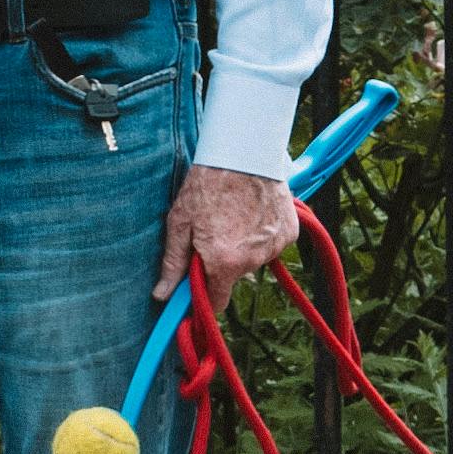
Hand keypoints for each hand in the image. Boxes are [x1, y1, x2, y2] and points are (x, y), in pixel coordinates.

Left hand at [160, 162, 297, 323]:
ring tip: (234, 215)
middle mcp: (253, 261)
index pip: (217, 301)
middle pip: (234, 275)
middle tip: (215, 231)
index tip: (199, 284)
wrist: (244, 152)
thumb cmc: (207, 185)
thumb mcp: (180, 223)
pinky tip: (253, 211)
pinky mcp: (290, 232)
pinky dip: (262, 233)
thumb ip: (173, 263)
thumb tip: (162, 296)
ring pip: (254, 259)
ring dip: (244, 247)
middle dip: (223, 262)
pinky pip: (271, 244)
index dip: (206, 295)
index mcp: (224, 263)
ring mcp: (274, 247)